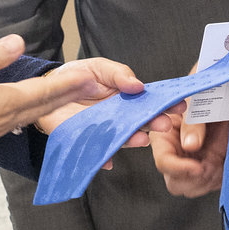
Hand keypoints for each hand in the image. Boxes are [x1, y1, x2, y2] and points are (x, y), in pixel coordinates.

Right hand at [0, 37, 140, 175]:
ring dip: (66, 105)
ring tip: (89, 97)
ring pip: (41, 114)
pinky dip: (46, 113)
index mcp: (1, 103)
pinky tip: (50, 108)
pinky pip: (28, 120)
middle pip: (50, 106)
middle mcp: (7, 118)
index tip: (95, 76)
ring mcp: (0, 127)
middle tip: (108, 91)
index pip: (44, 92)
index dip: (71, 83)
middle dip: (79, 97)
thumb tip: (18, 41)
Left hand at [35, 57, 157, 155]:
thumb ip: (119, 74)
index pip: (150, 102)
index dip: (165, 104)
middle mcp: (119, 117)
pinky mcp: (86, 141)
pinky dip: (102, 159)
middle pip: (140, 123)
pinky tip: (107, 161)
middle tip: (164, 124)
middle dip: (154, 124)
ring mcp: (104, 130)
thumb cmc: (77, 76)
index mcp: (127, 98)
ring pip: (122, 139)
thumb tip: (138, 86)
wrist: (48, 87)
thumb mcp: (100, 67)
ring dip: (133, 141)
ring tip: (142, 140)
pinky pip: (96, 153)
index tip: (179, 106)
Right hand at [152, 105, 223, 197]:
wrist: (223, 98)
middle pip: (175, 183)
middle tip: (208, 165)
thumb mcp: (195, 103)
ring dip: (209, 179)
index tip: (197, 167)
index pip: (163, 162)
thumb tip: (191, 144)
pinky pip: (210, 185)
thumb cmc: (203, 96)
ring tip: (217, 160)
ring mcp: (190, 164)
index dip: (179, 168)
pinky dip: (219, 178)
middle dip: (194, 179)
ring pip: (192, 188)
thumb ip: (193, 123)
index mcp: (163, 137)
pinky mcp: (206, 169)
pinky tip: (221, 163)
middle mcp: (175, 154)